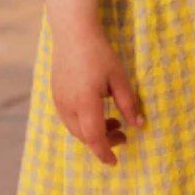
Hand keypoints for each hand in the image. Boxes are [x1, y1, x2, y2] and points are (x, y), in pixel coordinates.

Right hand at [50, 28, 144, 165]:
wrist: (73, 33)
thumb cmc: (99, 53)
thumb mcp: (119, 78)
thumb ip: (128, 103)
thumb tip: (138, 125)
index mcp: (85, 102)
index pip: (94, 138)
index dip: (105, 153)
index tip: (115, 162)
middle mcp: (68, 105)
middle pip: (84, 136)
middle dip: (103, 142)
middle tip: (123, 135)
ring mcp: (58, 101)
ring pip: (75, 129)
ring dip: (93, 132)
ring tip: (114, 122)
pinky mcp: (55, 95)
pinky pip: (69, 118)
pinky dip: (83, 123)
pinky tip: (97, 112)